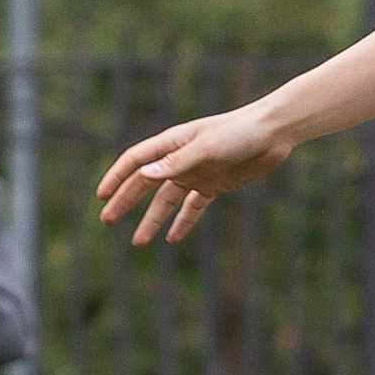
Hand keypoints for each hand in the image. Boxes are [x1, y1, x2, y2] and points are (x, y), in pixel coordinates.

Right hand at [96, 101, 287, 245]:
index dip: (116, 177)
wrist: (272, 134)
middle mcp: (180, 159)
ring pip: (166, 201)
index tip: (101, 197)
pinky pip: (193, 208)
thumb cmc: (238, 133)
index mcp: (172, 143)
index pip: (136, 161)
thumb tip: (144, 176)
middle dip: (125, 201)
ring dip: (152, 220)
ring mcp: (196, 173)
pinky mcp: (214, 185)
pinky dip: (183, 222)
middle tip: (107, 220)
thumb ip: (176, 163)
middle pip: (145, 183)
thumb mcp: (206, 148)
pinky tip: (173, 239)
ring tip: (138, 242)